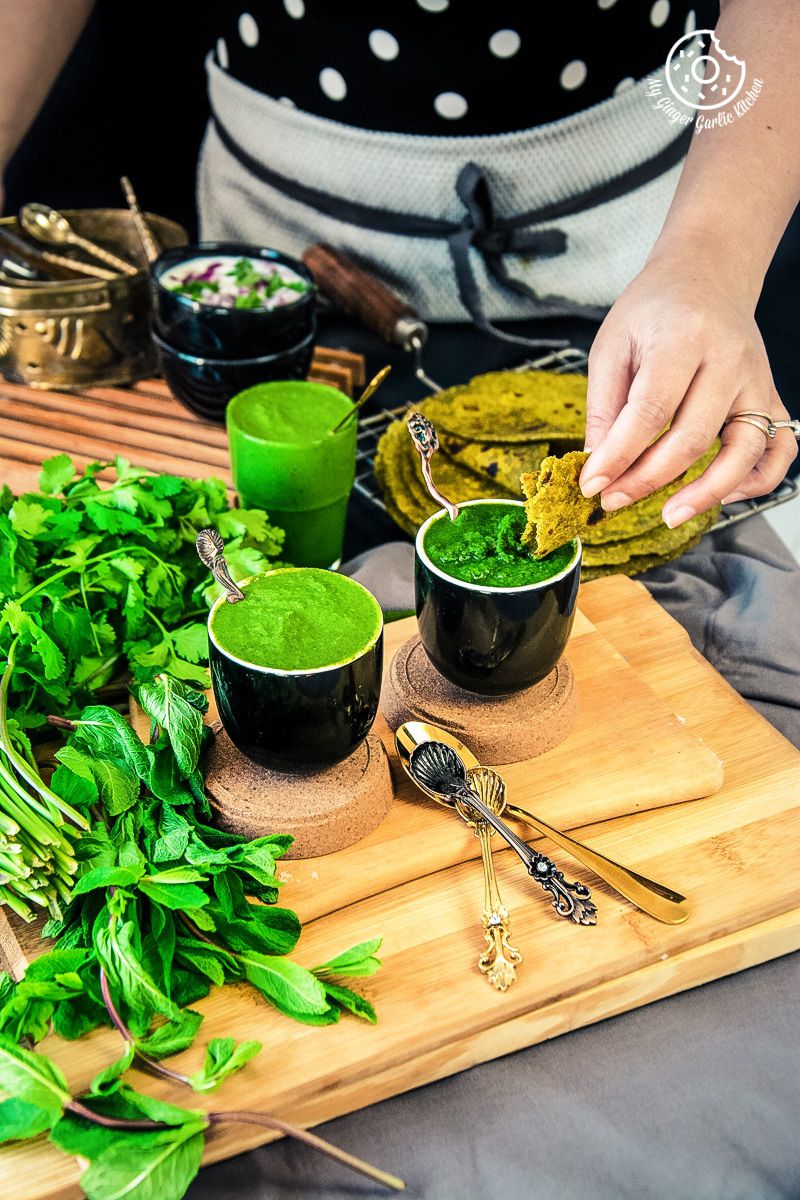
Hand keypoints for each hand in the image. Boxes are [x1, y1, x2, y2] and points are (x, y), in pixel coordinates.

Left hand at [579, 255, 797, 525]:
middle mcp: (728, 360)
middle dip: (648, 480)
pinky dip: (756, 480)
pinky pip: (780, 448)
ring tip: (669, 515)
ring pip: (745, 451)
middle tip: (613, 501)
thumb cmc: (654, 309)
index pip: (652, 410)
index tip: (592, 484)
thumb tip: (598, 465)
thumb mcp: (613, 345)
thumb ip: (605, 406)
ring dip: (707, 493)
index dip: (619, 455)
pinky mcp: (771, 396)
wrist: (706, 275)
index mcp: (683, 337)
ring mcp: (756, 380)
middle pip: (693, 437)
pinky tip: (723, 492)